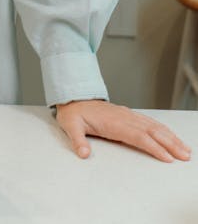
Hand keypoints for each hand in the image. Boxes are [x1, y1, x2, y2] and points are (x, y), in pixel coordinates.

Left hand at [55, 99, 191, 161]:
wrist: (73, 98)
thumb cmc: (73, 113)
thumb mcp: (70, 126)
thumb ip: (78, 140)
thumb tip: (83, 153)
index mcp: (113, 122)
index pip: (137, 136)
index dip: (153, 147)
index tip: (167, 157)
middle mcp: (124, 117)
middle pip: (151, 131)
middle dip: (170, 143)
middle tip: (184, 155)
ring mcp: (128, 115)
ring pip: (154, 126)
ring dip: (170, 137)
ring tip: (184, 148)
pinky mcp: (129, 115)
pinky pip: (150, 122)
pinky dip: (163, 130)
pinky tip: (171, 136)